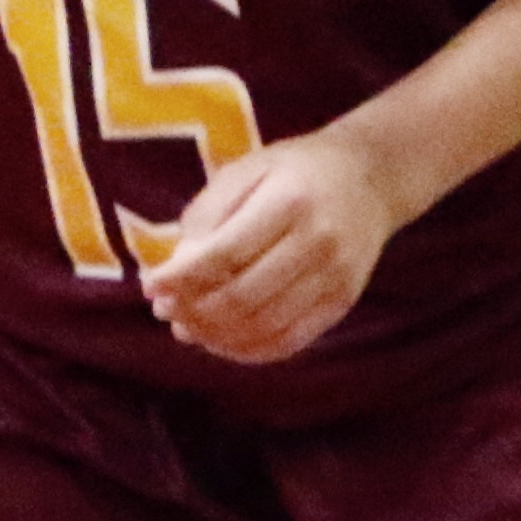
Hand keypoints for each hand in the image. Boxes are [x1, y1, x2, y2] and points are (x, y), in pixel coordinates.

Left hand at [140, 129, 399, 365]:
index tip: (150, 285)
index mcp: (290, 200)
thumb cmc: (295, 170)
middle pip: (242, 296)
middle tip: (165, 310)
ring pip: (263, 326)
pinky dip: (248, 350)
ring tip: (186, 328)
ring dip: (215, 335)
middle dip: (193, 310)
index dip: (181, 277)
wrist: (370, 178)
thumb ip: (209, 214)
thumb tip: (176, 269)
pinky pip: (289, 342)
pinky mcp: (342, 302)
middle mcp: (317, 242)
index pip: (225, 253)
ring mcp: (334, 277)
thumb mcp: (247, 170)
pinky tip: (221, 340)